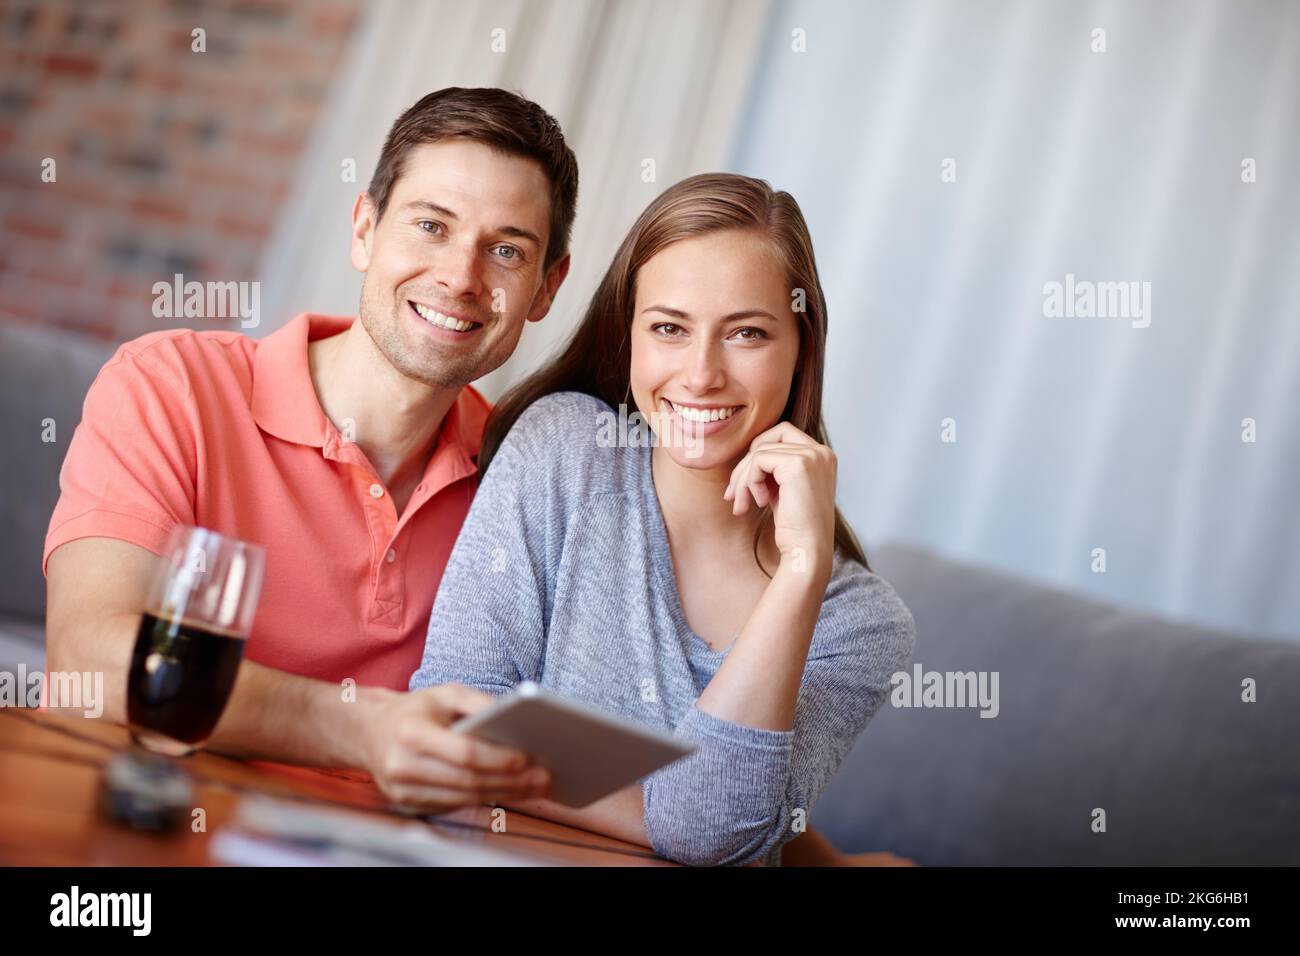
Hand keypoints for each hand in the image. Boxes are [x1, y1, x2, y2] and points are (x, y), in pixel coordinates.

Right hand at [362, 683, 549, 813]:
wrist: (368, 733)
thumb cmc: (415, 710)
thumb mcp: (444, 693)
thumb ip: (478, 702)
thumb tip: (516, 718)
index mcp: (411, 733)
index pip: (462, 753)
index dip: (497, 758)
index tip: (527, 758)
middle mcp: (403, 767)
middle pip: (468, 781)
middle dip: (511, 782)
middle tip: (544, 778)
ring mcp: (404, 792)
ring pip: (464, 798)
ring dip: (505, 794)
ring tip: (537, 787)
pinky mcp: (410, 806)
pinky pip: (455, 804)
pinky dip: (486, 798)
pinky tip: (512, 791)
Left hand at [723, 422, 836, 575]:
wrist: (806, 550)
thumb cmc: (794, 526)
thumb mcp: (783, 489)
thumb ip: (772, 468)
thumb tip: (744, 456)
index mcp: (822, 456)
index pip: (781, 434)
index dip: (758, 454)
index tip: (745, 483)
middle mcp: (821, 451)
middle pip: (768, 440)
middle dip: (745, 466)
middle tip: (732, 494)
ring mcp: (812, 455)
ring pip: (759, 452)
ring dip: (743, 480)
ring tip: (742, 505)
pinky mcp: (798, 464)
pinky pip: (758, 460)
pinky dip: (750, 481)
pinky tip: (760, 502)